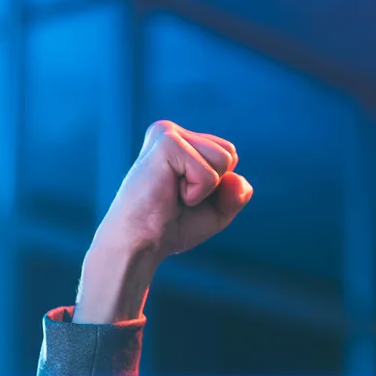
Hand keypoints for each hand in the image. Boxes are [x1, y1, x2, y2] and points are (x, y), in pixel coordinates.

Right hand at [75, 121, 252, 322]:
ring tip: (173, 194)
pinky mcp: (166, 144)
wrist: (139, 244)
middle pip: (229, 153)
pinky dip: (197, 193)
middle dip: (215, 185)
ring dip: (205, 189)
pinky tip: (169, 194)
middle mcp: (171, 131)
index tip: (185, 197)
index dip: (218, 186)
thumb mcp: (216, 211)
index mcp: (180, 141)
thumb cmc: (171, 227)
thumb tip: (236, 178)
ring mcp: (167, 134)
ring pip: (224, 159)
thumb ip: (236, 193)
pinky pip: (209, 173)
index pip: (228, 154)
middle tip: (179, 198)